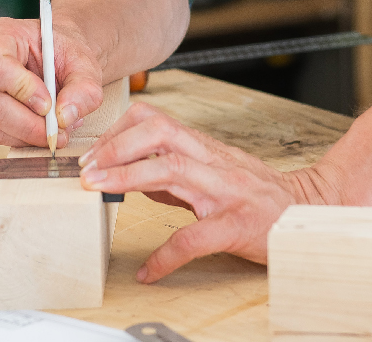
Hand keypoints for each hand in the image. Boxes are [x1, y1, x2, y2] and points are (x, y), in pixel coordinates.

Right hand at [0, 17, 102, 147]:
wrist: (53, 57)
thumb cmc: (61, 53)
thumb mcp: (83, 64)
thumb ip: (83, 89)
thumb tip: (65, 117)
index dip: (21, 91)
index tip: (48, 105)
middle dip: (28, 124)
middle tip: (59, 130)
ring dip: (26, 135)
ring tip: (54, 127)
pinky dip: (19, 138)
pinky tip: (39, 128)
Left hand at [78, 103, 306, 282]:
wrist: (306, 213)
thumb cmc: (254, 192)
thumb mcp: (210, 169)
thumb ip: (170, 166)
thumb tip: (126, 169)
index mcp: (202, 148)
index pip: (155, 120)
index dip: (118, 130)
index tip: (90, 152)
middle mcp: (212, 162)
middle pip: (160, 132)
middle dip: (116, 146)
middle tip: (86, 169)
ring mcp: (225, 191)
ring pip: (172, 169)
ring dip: (127, 177)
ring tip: (96, 189)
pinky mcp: (236, 226)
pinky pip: (194, 237)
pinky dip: (166, 255)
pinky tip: (148, 270)